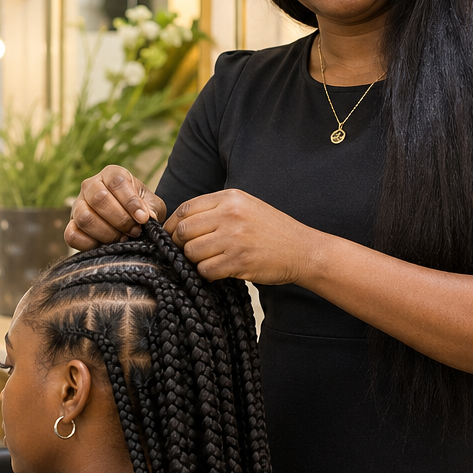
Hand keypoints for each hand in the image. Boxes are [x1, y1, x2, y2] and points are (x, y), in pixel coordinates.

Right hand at [65, 165, 166, 250]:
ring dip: (107, 233)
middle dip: (120, 220)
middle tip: (134, 231)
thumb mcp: (152, 206)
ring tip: (122, 238)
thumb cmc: (140, 209)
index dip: (130, 202)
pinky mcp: (70, 226)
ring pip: (84, 217)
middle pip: (99, 199)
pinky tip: (105, 246)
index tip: (143, 218)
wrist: (129, 223)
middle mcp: (90, 185)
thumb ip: (152, 210)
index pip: (116, 182)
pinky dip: (89, 244)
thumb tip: (147, 218)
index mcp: (111, 174)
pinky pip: (72, 235)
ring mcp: (77, 205)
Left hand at [162, 189, 321, 283]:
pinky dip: (207, 273)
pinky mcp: (239, 261)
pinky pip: (206, 270)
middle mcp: (231, 215)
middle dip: (179, 244)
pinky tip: (218, 270)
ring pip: (192, 252)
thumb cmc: (271, 230)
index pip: (186, 209)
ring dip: (194, 261)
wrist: (302, 250)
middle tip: (186, 252)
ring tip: (207, 261)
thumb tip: (179, 222)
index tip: (170, 236)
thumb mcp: (246, 206)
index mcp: (230, 198)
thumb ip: (216, 209)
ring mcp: (235, 239)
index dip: (171, 225)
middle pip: (184, 231)